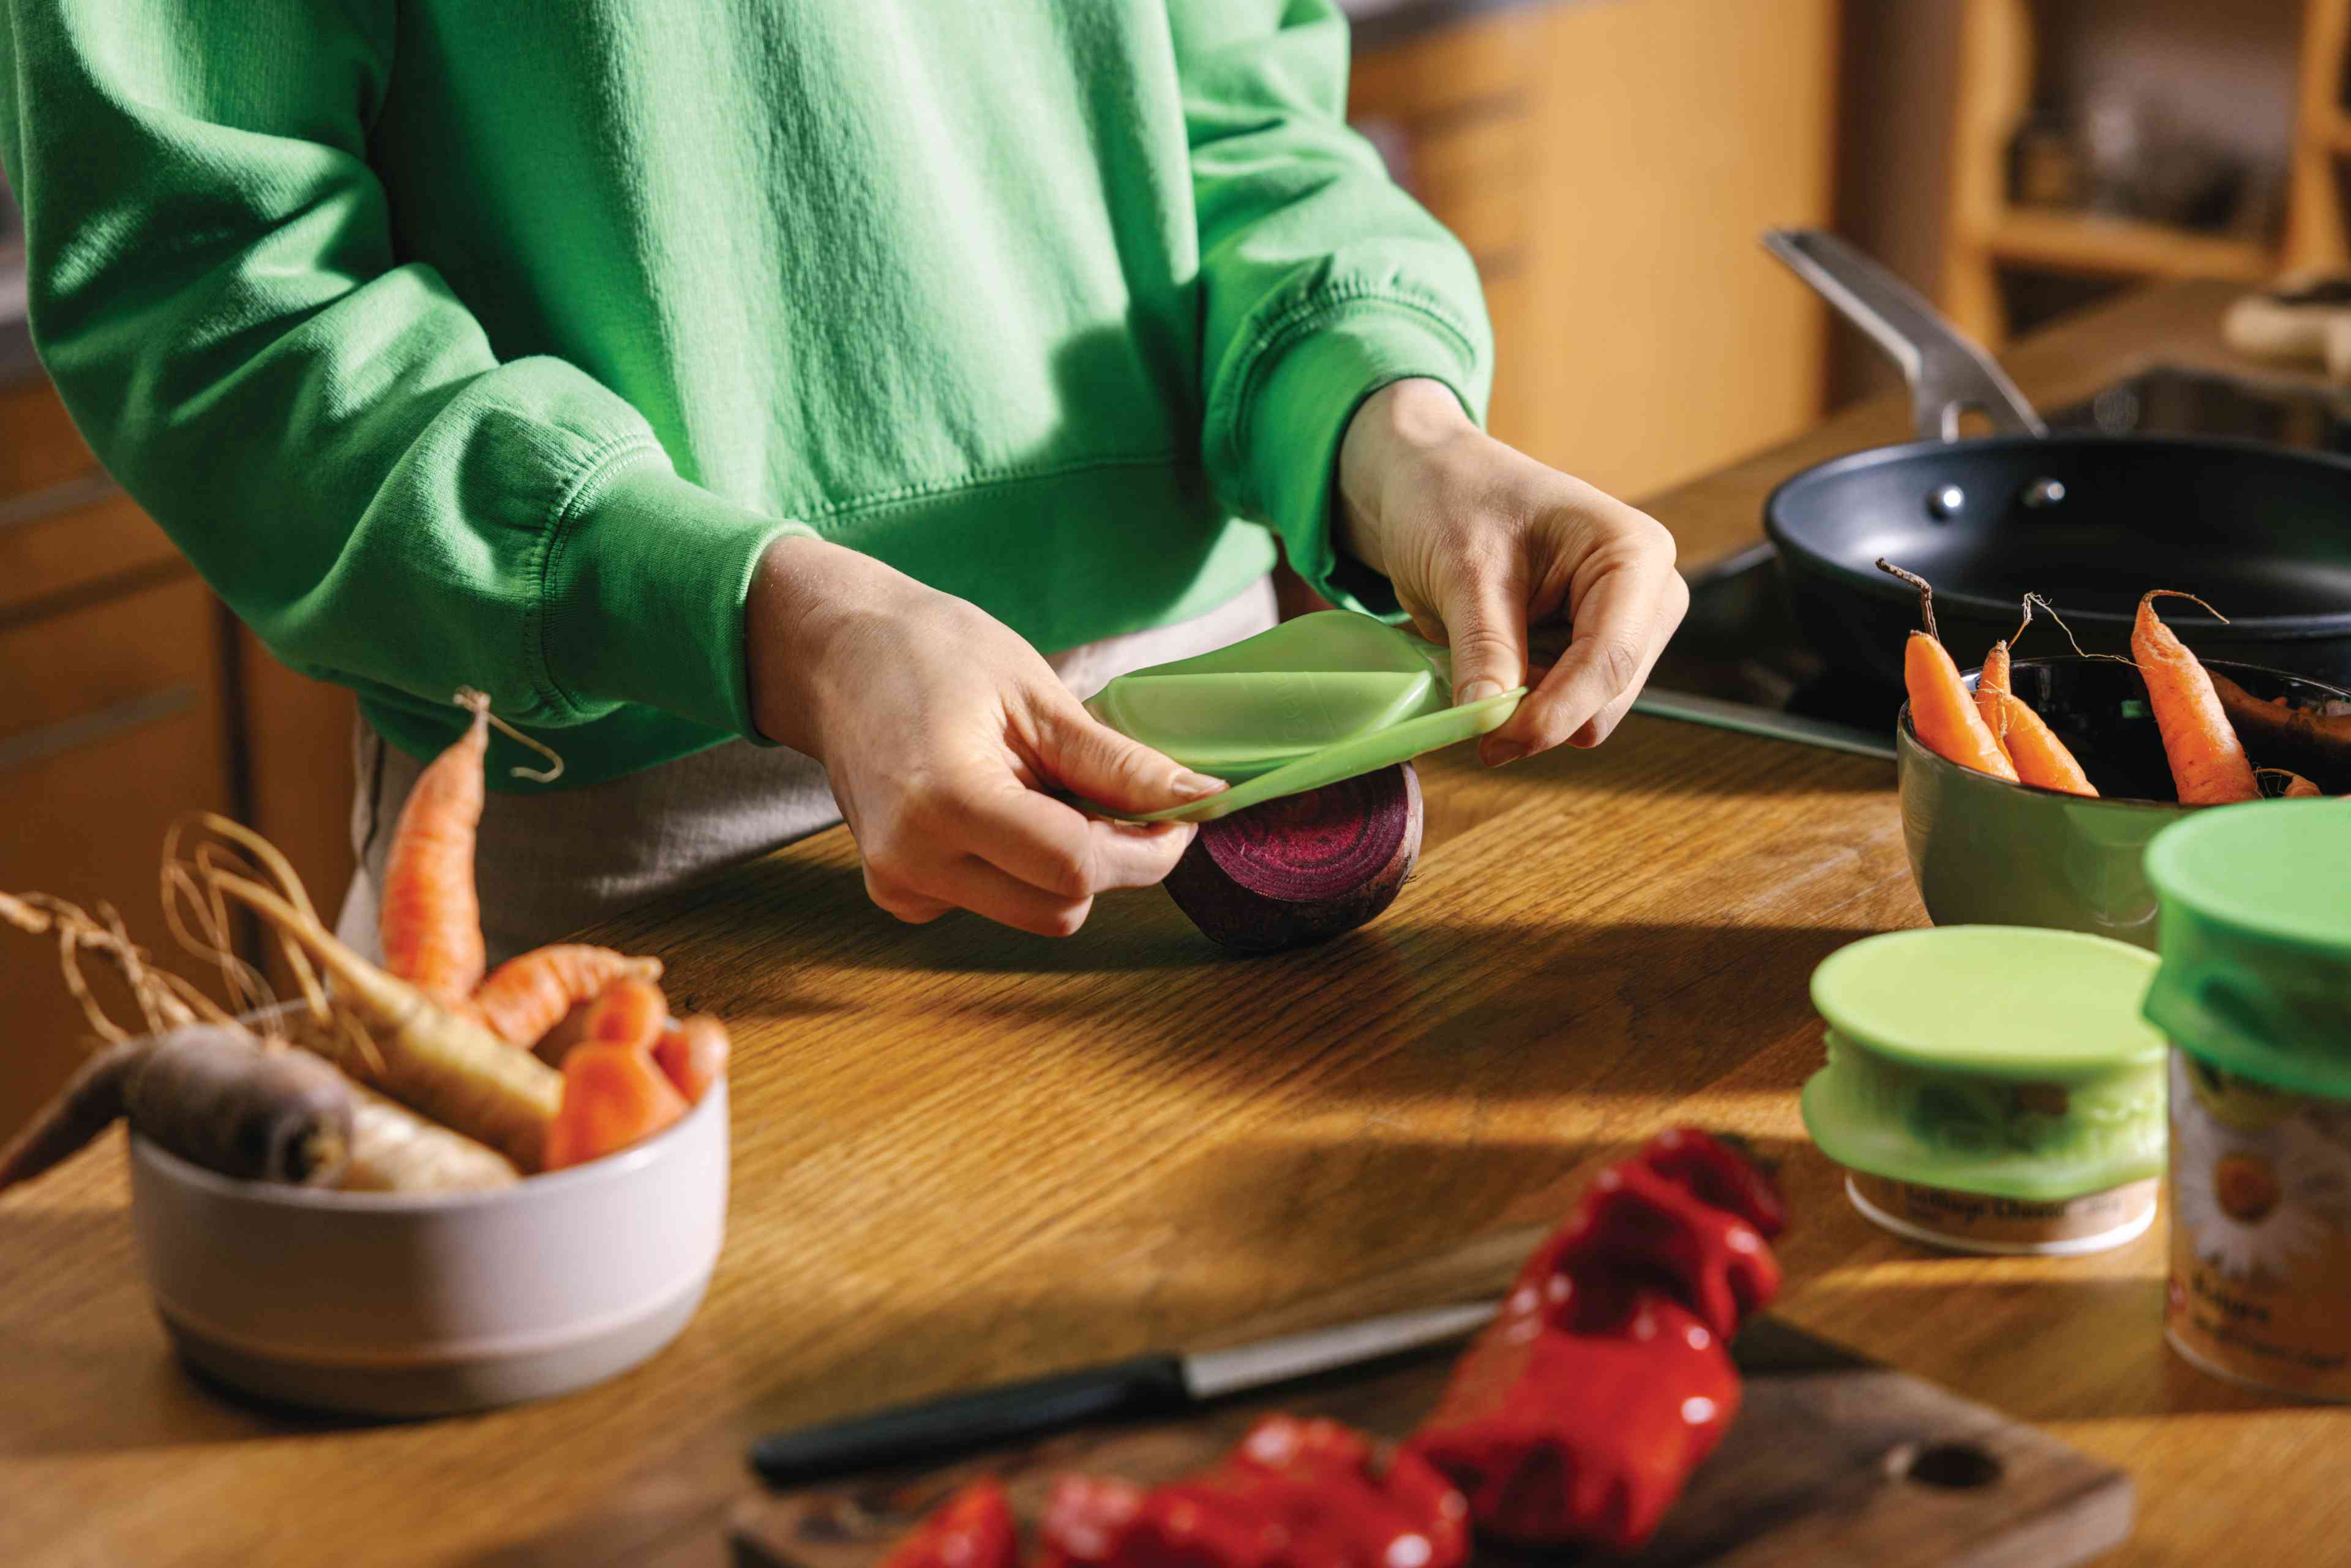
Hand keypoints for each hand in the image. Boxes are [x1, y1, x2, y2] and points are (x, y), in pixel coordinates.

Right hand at [745, 537, 1221, 934]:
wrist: (837, 656)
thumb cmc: (933, 653)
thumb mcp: (1037, 695)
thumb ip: (1116, 764)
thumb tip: (1199, 796)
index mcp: (946, 801)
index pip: (1077, 868)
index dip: (1147, 848)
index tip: (1180, 811)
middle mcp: (913, 860)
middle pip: (1061, 907)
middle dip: (1112, 861)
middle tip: (1123, 798)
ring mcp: (900, 884)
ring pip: (1034, 913)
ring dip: (1067, 866)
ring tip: (1045, 789)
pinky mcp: (898, 894)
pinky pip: (994, 904)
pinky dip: (1020, 868)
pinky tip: (1001, 808)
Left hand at [1337, 380, 1688, 763]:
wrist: (1433, 482)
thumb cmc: (1453, 499)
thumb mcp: (1462, 567)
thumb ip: (1483, 645)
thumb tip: (1490, 719)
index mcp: (1634, 554)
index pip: (1609, 659)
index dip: (1555, 713)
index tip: (1495, 743)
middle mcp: (1647, 595)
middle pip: (1608, 695)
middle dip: (1541, 713)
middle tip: (1469, 701)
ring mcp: (1627, 627)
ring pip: (1591, 711)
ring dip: (1531, 709)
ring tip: (1477, 659)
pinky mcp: (1596, 651)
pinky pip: (1569, 706)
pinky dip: (1526, 703)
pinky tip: (1492, 664)